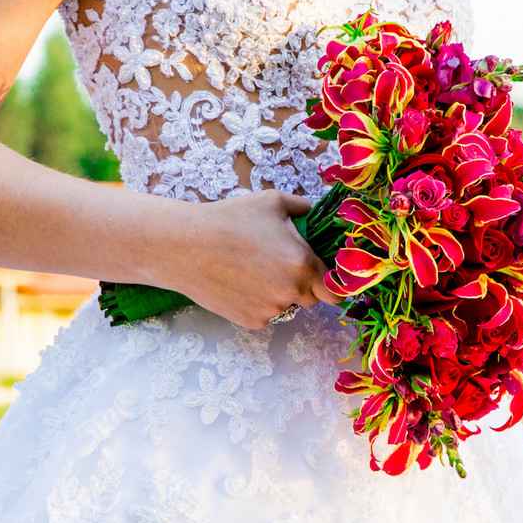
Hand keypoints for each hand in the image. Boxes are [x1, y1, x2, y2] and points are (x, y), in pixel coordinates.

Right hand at [166, 190, 343, 329]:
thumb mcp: (273, 202)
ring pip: (287, 306)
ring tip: (253, 269)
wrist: (185, 246)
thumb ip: (304, 208)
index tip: (322, 275)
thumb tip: (314, 213)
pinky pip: (265, 313)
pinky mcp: (251, 321)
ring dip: (279, 293)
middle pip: (312, 299)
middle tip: (280, 265)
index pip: (337, 290)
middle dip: (304, 285)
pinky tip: (239, 281)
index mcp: (304, 264)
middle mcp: (291, 292)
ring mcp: (271, 309)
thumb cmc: (230, 219)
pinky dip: (258, 302)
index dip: (332, 283)